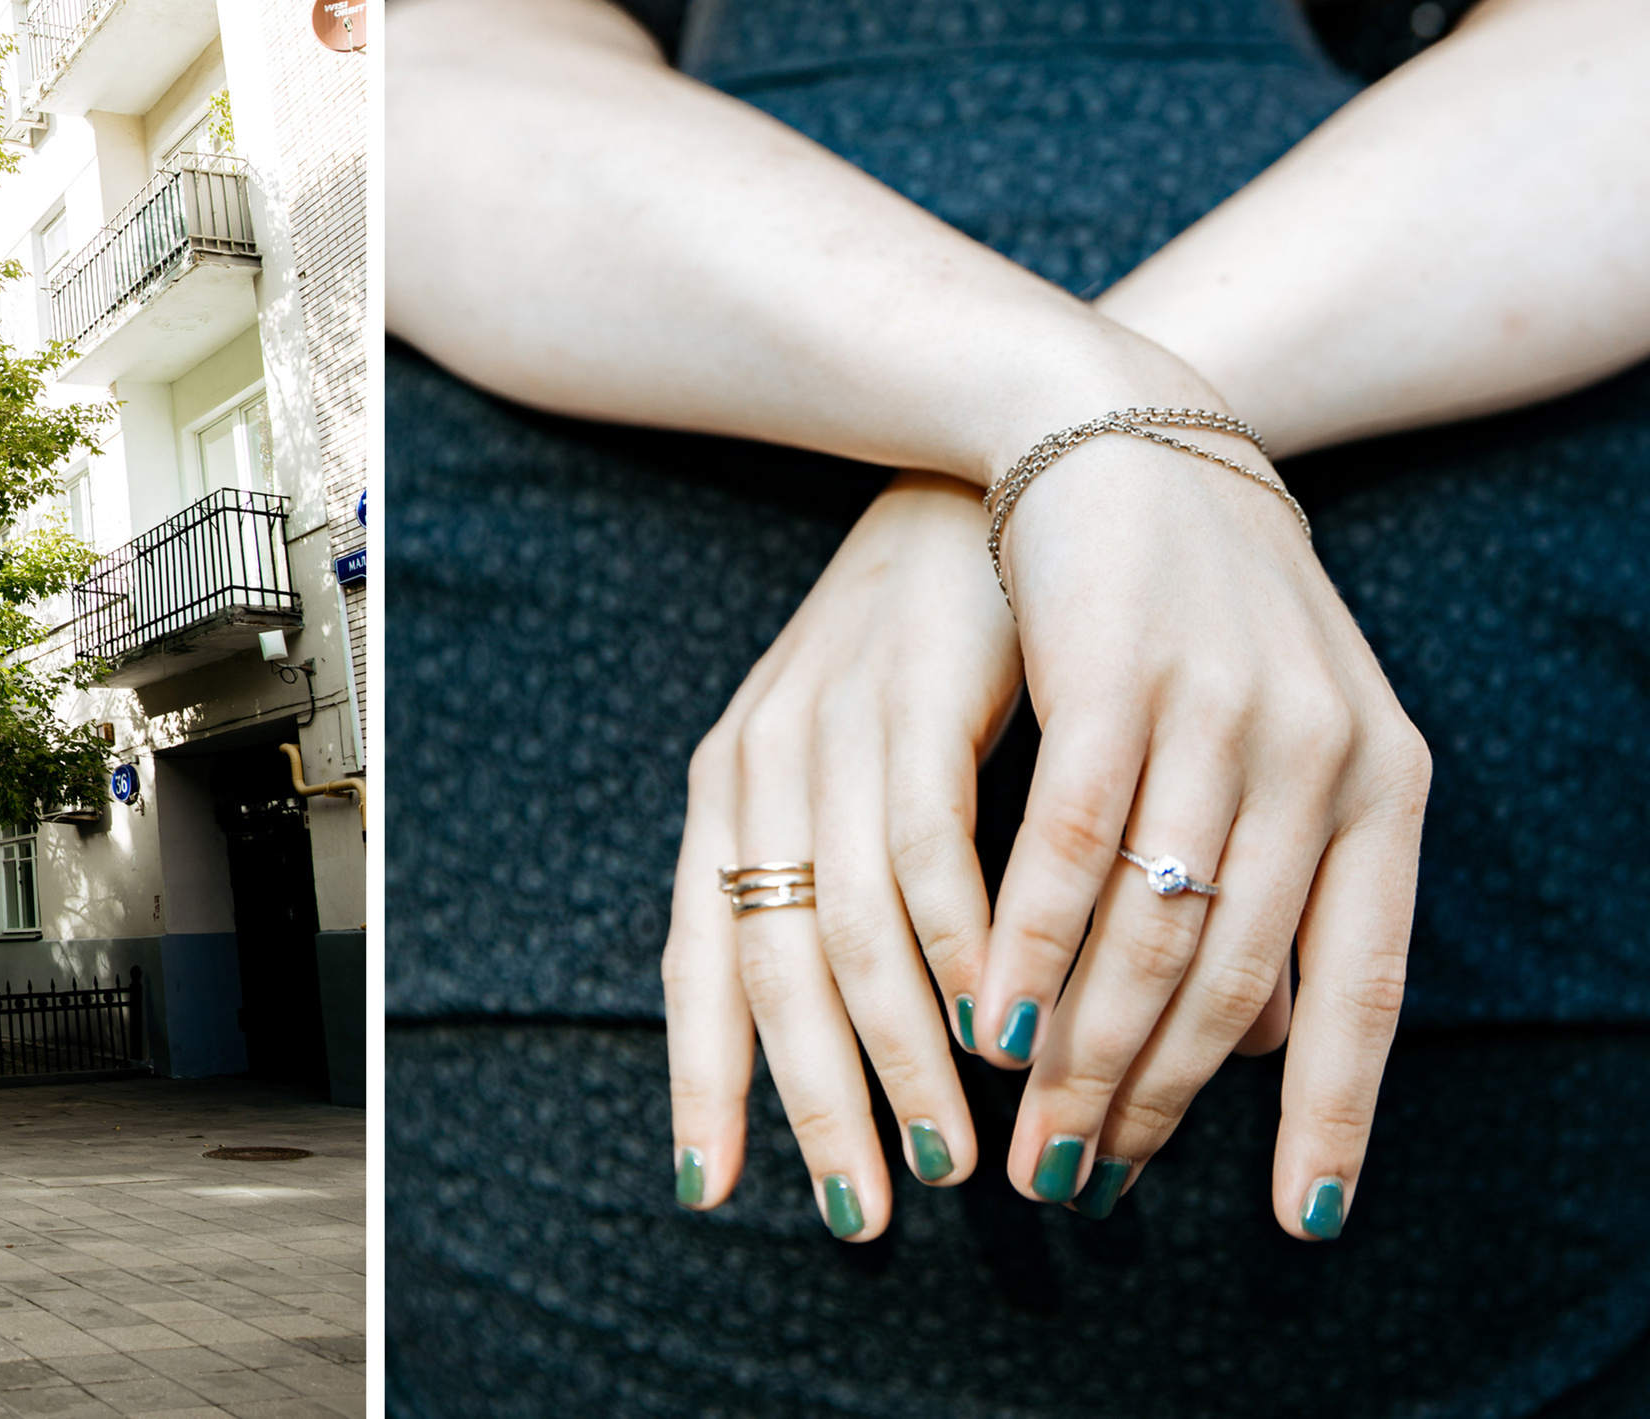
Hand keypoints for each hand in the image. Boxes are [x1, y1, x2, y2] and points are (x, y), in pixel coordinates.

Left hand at [667, 475, 1018, 1236]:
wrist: (971, 484)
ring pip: (849, 928)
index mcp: (727, 791)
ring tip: (957, 1154)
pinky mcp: (916, 694)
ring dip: (902, 1055)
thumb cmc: (914, 655)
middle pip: (768, 968)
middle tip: (868, 1213)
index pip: (697, 960)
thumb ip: (843, 893)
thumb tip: (881, 1049)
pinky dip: (961, 950)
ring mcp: (828, 725)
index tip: (715, 1188)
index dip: (703, 1077)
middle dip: (818, 1103)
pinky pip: (929, 848)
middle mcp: (757, 764)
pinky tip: (1000, 1023)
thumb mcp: (849, 774)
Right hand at [977, 430, 1427, 1234]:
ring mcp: (1225, 713)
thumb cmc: (1199, 604)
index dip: (1336, 1112)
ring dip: (1086, 1057)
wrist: (1123, 435)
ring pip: (1155, 933)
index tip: (1302, 1224)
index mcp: (1385, 777)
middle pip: (1239, 981)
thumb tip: (1274, 1044)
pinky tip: (988, 1020)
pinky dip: (1029, 949)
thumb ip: (1290, 879)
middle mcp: (1323, 754)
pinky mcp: (1119, 679)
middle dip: (1155, 1106)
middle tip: (1086, 1190)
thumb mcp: (1287, 731)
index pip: (1369, 984)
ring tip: (1030, 1143)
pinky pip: (1073, 850)